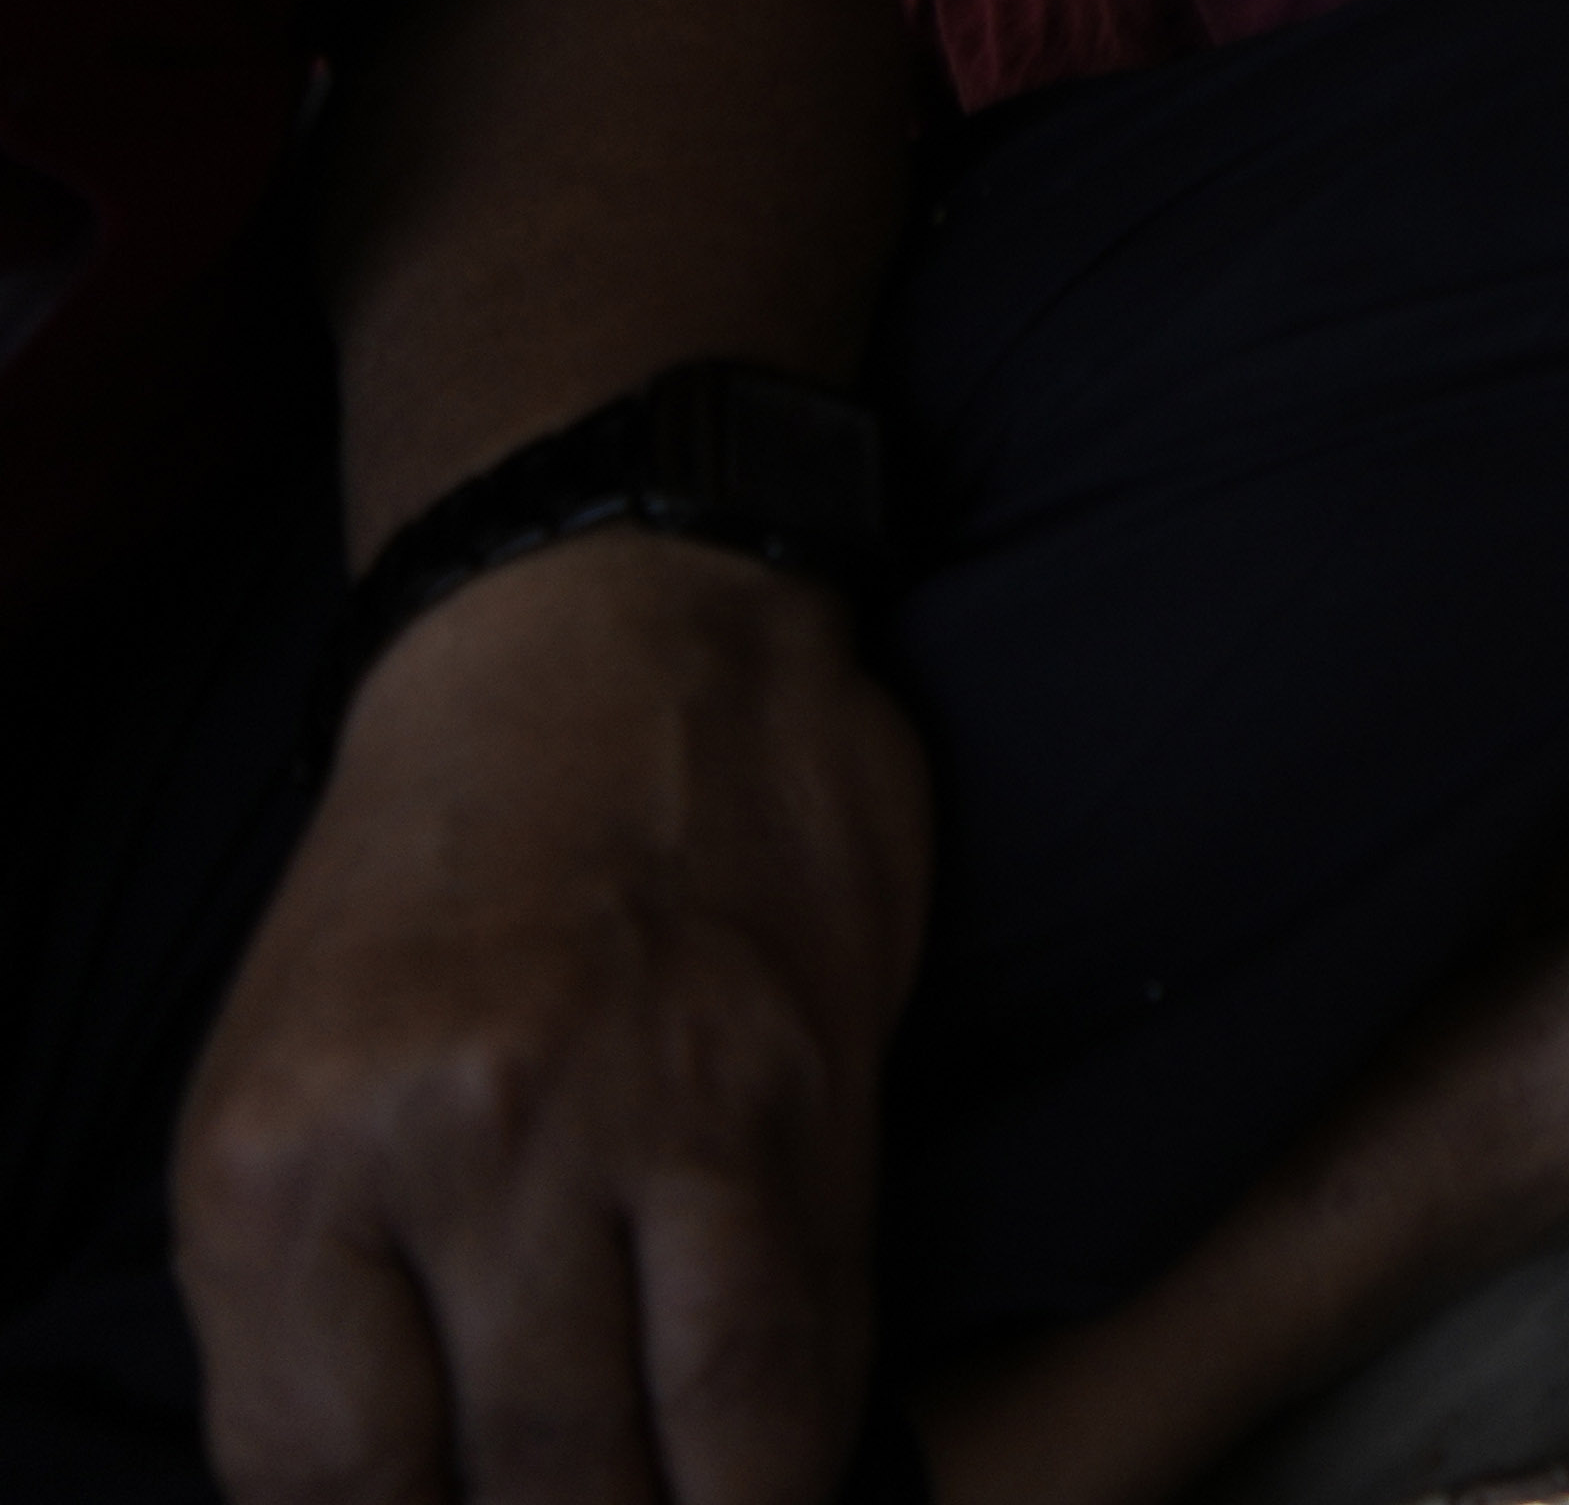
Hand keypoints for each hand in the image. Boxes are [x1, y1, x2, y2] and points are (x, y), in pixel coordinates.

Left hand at [175, 541, 923, 1504]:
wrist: (606, 634)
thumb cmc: (429, 894)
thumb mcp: (281, 1096)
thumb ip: (320, 1313)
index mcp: (273, 1160)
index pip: (326, 1481)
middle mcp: (449, 1142)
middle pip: (517, 1481)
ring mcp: (642, 1112)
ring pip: (686, 1447)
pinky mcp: (799, 1083)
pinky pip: (809, 1336)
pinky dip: (792, 1437)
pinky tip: (766, 1460)